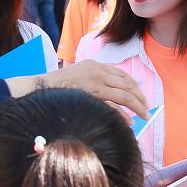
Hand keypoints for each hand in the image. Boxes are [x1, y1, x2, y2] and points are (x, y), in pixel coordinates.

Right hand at [6, 61, 148, 118]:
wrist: (40, 88)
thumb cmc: (57, 87)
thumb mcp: (79, 78)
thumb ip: (95, 83)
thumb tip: (111, 98)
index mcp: (95, 65)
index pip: (122, 74)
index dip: (134, 86)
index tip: (140, 95)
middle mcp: (98, 71)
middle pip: (127, 84)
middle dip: (140, 96)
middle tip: (146, 107)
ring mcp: (96, 82)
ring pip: (125, 94)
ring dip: (137, 106)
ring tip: (143, 114)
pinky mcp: (92, 94)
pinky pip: (114, 105)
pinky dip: (123, 113)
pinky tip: (129, 120)